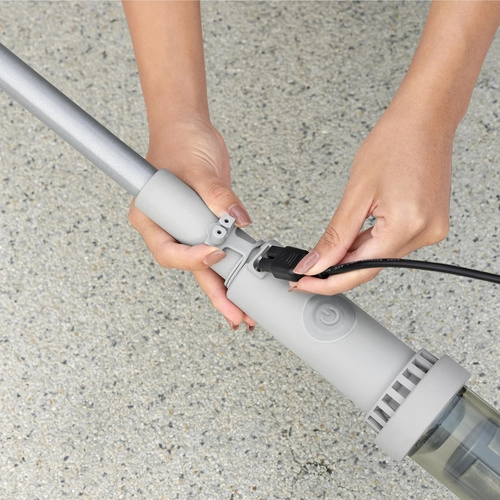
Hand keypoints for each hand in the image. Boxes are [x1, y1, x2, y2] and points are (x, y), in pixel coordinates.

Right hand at [129, 117, 255, 329]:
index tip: (215, 253)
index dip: (192, 258)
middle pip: (190, 268)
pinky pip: (220, 248)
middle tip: (236, 316)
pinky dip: (233, 264)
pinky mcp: (206, 224)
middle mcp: (168, 228)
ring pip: (206, 265)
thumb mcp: (198, 168)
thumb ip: (217, 195)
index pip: (169, 251)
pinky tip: (246, 280)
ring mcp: (188, 228)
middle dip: (214, 293)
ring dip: (226, 287)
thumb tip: (238, 218)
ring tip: (245, 310)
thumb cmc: (178, 141)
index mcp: (151, 218)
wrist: (188, 127)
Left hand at [292, 105, 452, 294]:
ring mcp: (431, 230)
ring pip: (381, 257)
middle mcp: (425, 233)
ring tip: (329, 248)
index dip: (328, 282)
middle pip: (370, 266)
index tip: (303, 283)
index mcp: (406, 225)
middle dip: (336, 269)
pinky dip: (370, 244)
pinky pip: (393, 244)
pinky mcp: (430, 224)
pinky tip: (355, 237)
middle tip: (307, 269)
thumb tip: (315, 264)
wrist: (426, 118)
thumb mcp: (356, 192)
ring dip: (352, 256)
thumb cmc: (395, 142)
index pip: (360, 271)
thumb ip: (335, 236)